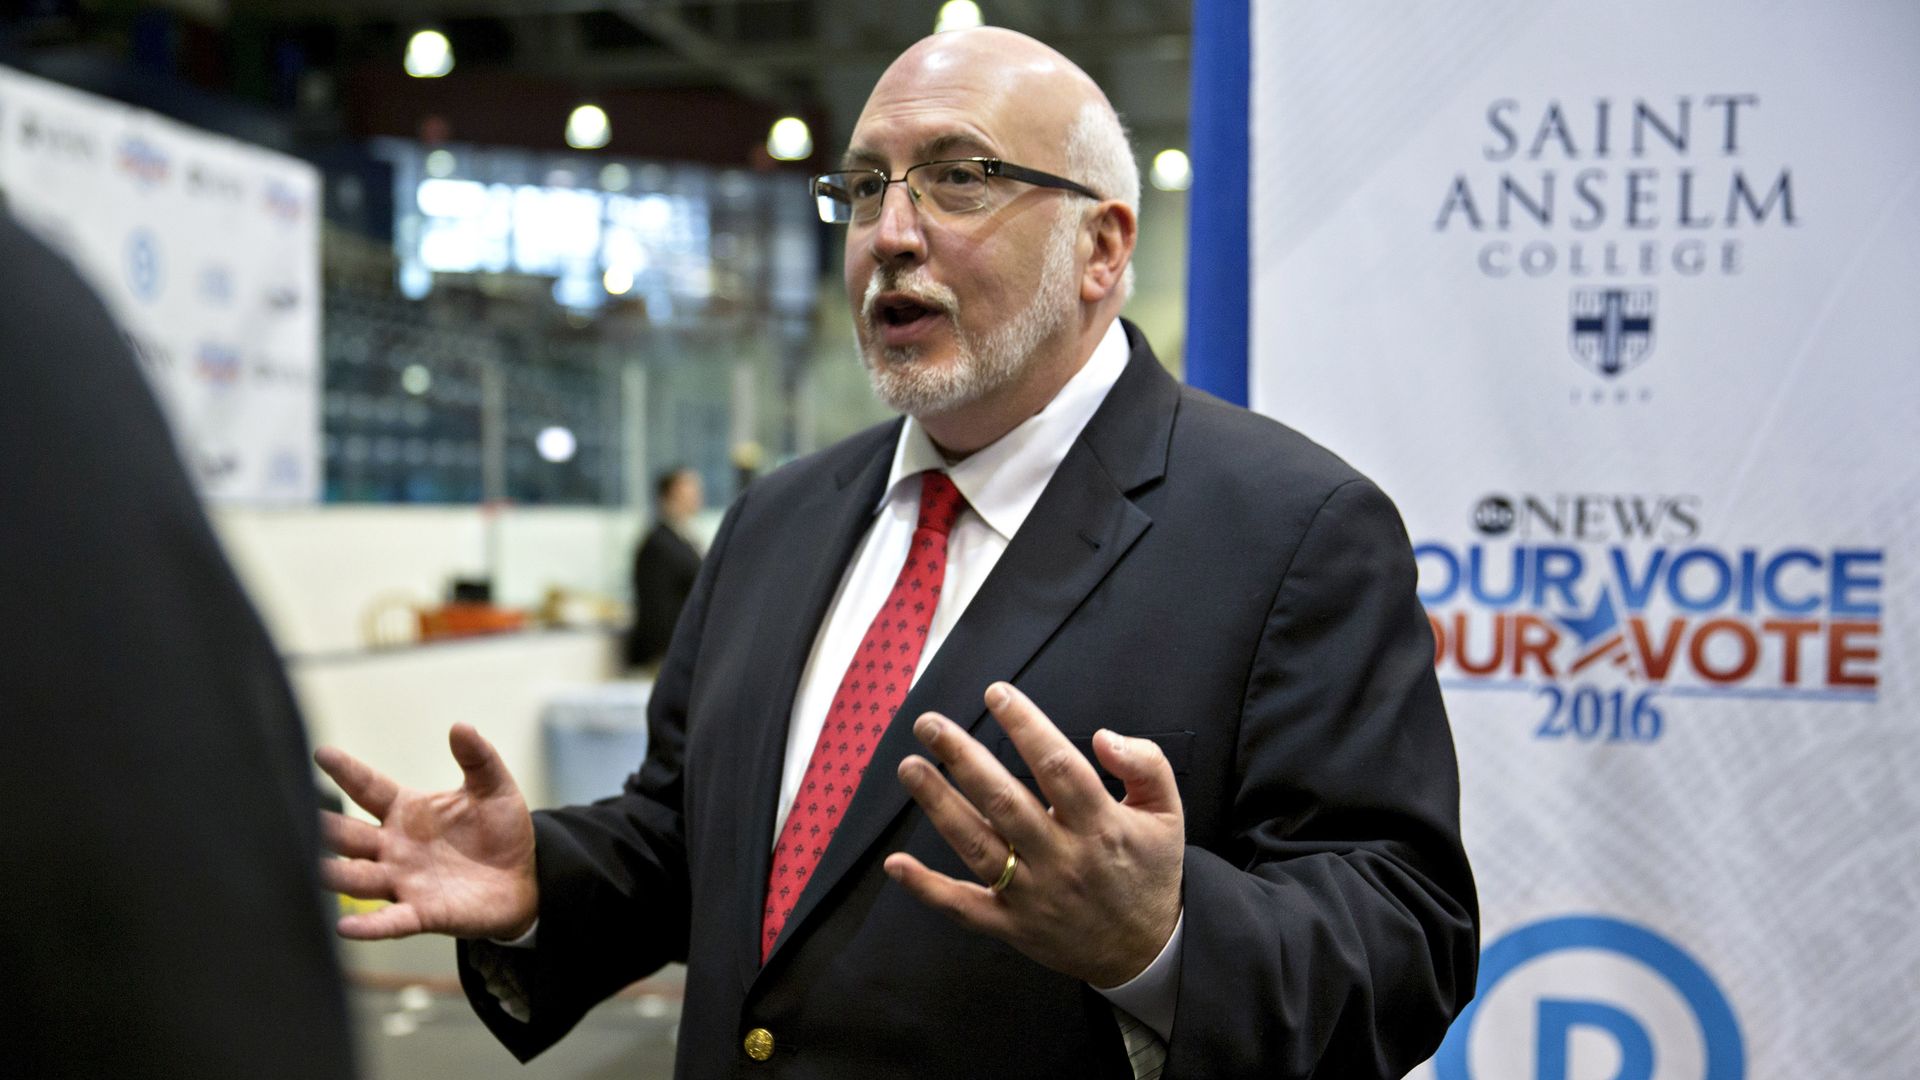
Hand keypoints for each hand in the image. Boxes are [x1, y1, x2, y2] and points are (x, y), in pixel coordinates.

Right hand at [314, 723, 538, 940]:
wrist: (523, 879)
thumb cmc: (501, 831)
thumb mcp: (494, 789)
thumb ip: (478, 758)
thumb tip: (461, 726)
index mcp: (406, 811)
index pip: (367, 788)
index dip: (347, 772)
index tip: (321, 753)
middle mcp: (393, 847)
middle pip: (349, 836)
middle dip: (325, 828)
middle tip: (299, 818)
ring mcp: (403, 881)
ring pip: (358, 878)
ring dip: (336, 874)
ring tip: (314, 869)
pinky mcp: (421, 913)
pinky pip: (389, 920)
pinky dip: (368, 926)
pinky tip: (345, 928)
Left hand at [884, 682, 1183, 987]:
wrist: (1146, 952)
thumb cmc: (1151, 871)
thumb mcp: (1168, 813)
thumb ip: (1145, 764)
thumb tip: (1104, 736)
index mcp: (1101, 825)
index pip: (1058, 766)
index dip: (1026, 726)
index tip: (996, 694)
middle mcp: (1063, 859)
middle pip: (1005, 802)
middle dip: (963, 758)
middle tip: (929, 724)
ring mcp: (1034, 896)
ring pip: (978, 847)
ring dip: (939, 805)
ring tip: (910, 766)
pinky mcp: (1013, 926)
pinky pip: (964, 908)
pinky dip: (927, 888)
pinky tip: (895, 863)